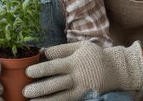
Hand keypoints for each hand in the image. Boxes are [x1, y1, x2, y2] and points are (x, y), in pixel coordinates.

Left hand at [23, 41, 142, 100]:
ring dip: (45, 99)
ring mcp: (81, 88)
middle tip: (25, 89)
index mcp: (74, 60)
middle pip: (55, 80)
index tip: (28, 70)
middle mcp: (77, 75)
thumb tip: (42, 51)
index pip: (54, 62)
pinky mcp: (84, 96)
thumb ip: (62, 49)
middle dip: (39, 85)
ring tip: (31, 100)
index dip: (40, 66)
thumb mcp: (81, 46)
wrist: (117, 69)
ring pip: (60, 95)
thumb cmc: (95, 55)